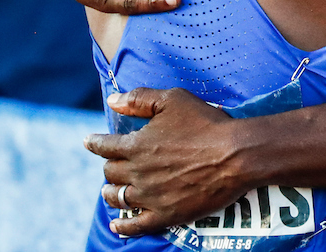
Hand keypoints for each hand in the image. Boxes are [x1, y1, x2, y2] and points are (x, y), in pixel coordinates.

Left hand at [88, 88, 245, 236]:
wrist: (236, 154)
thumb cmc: (207, 123)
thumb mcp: (174, 100)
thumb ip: (139, 99)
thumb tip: (112, 101)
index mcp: (137, 145)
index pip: (106, 146)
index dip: (96, 142)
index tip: (89, 141)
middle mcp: (137, 172)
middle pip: (110, 172)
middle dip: (109, 166)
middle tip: (112, 164)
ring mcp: (149, 196)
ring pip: (118, 198)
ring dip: (111, 193)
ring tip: (111, 190)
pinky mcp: (165, 214)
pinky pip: (135, 225)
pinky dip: (123, 226)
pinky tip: (118, 225)